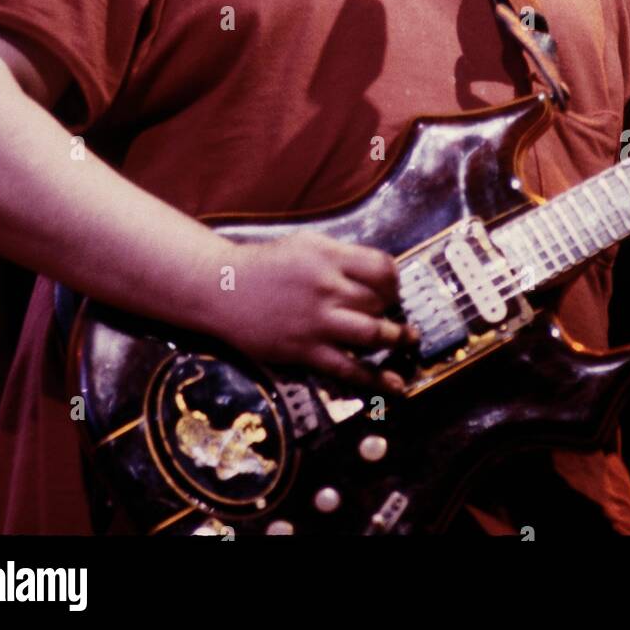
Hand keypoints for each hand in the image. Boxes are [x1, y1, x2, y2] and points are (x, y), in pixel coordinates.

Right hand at [216, 231, 418, 391]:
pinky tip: (395, 385)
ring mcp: (317, 321)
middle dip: (393, 309)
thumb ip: (341, 257)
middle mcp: (327, 287)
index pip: (382, 267)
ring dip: (395, 339)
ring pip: (373, 334)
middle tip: (395, 314)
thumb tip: (377, 273)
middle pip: (379, 302)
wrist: (223, 289)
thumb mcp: (306, 244)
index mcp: (329, 257)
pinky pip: (349, 368)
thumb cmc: (265, 264)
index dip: (394, 280)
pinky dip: (376, 378)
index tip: (393, 288)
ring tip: (405, 341)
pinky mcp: (306, 350)